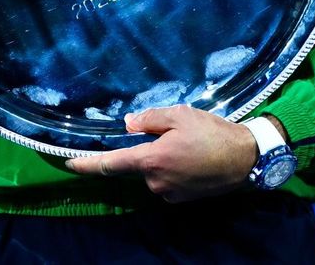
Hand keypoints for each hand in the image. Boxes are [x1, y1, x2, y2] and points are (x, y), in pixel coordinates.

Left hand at [65, 105, 258, 201]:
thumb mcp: (180, 114)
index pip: (110, 164)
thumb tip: (128, 124)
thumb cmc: (212, 133)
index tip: (67, 163)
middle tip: (175, 133)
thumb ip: (149, 118)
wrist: (247, 159)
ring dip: (164, 158)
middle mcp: (156, 181)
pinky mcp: (182, 199)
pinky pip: (168, 180)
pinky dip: (174, 168)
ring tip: (191, 144)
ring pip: (154, 171)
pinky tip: (194, 157)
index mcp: (151, 160)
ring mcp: (169, 193)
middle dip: (149, 149)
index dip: (86, 164)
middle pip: (138, 164)